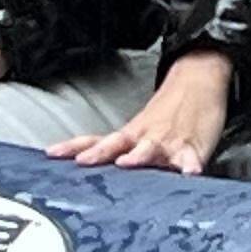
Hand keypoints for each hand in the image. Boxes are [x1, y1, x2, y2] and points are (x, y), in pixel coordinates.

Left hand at [53, 50, 232, 174]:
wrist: (198, 78)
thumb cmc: (168, 112)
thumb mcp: (139, 129)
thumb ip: (116, 149)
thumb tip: (84, 166)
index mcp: (130, 134)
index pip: (97, 140)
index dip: (74, 147)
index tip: (52, 153)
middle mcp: (144, 137)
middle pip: (117, 144)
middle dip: (100, 153)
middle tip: (84, 162)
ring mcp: (167, 141)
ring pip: (150, 148)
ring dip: (138, 156)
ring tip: (128, 163)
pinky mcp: (192, 147)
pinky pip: (190, 158)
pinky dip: (189, 165)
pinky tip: (188, 173)